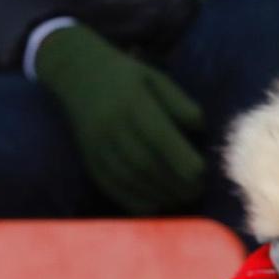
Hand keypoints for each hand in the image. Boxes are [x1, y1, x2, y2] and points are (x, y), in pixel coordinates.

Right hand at [33, 25, 205, 214]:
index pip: (158, 136)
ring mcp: (97, 144)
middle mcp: (111, 125)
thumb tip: (199, 128)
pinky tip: (154, 205)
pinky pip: (111, 185)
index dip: (180, 159)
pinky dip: (133, 200)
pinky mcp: (89, 158)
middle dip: (173, 182)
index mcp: (131, 101)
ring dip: (157, 193)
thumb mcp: (156, 78)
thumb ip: (179, 103)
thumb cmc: (126, 76)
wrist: (77, 74)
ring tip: (181, 199)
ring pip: (128, 177)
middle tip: (196, 191)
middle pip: (144, 162)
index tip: (201, 172)